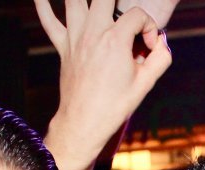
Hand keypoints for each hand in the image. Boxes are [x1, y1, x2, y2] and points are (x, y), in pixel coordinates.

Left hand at [38, 0, 172, 169]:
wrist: (85, 122)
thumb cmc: (115, 105)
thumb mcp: (146, 83)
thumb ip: (161, 58)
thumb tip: (161, 43)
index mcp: (116, 40)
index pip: (137, 15)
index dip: (149, 26)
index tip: (149, 46)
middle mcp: (94, 33)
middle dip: (116, 0)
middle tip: (122, 12)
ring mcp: (75, 37)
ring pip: (73, 1)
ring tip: (99, 2)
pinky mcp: (63, 46)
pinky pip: (48, 21)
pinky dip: (43, 6)